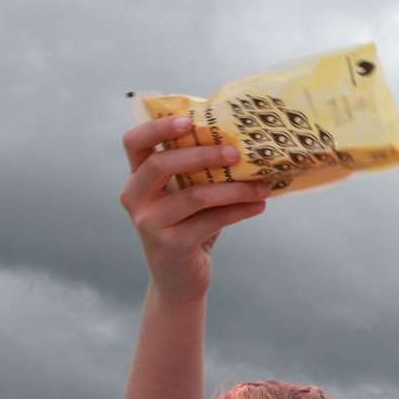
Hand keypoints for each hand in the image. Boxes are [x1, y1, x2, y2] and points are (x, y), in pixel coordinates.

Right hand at [120, 117, 269, 300]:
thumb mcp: (189, 193)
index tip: (189, 120)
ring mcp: (149, 223)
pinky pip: (211, 220)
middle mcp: (136, 198)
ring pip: (195, 195)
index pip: (135, 142)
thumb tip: (246, 139)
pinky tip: (259, 205)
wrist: (180, 278)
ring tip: (263, 186)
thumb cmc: (190, 224)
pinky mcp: (170, 245)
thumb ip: (201, 169)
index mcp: (138, 177)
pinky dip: (239, 211)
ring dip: (235, 188)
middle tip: (237, 152)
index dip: (158, 127)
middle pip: (161, 164)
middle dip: (203, 154)